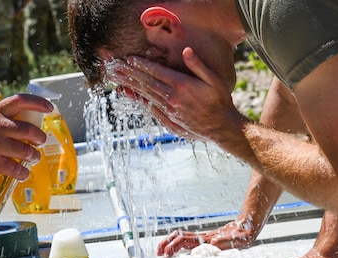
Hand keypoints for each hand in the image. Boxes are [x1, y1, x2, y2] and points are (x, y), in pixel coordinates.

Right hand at [0, 94, 52, 180]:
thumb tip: (29, 124)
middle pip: (30, 130)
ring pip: (26, 151)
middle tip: (40, 142)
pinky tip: (23, 173)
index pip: (21, 101)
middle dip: (40, 138)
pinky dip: (23, 173)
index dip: (39, 103)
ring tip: (33, 158)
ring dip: (34, 156)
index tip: (49, 108)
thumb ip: (4, 119)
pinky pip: (17, 169)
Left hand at [111, 47, 244, 143]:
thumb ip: (199, 66)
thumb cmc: (220, 102)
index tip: (129, 59)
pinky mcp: (170, 119)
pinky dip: (140, 100)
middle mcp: (172, 98)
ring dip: (132, 86)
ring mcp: (169, 110)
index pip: (157, 72)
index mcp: (182, 85)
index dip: (142, 64)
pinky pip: (151, 108)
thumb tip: (186, 51)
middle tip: (117, 67)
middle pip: (147, 83)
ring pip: (147, 95)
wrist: (221, 127)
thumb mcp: (214, 80)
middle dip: (131, 74)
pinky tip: (132, 96)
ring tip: (119, 80)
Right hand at [157, 221, 254, 256]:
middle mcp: (204, 238)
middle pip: (179, 238)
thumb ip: (226, 242)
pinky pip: (188, 240)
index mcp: (208, 239)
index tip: (165, 253)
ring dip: (170, 243)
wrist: (247, 225)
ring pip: (182, 238)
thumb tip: (212, 244)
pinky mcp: (207, 240)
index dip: (174, 247)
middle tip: (158, 253)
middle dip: (167, 244)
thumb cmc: (243, 234)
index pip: (185, 242)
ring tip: (162, 250)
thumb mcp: (237, 240)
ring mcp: (204, 238)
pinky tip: (175, 247)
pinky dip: (178, 243)